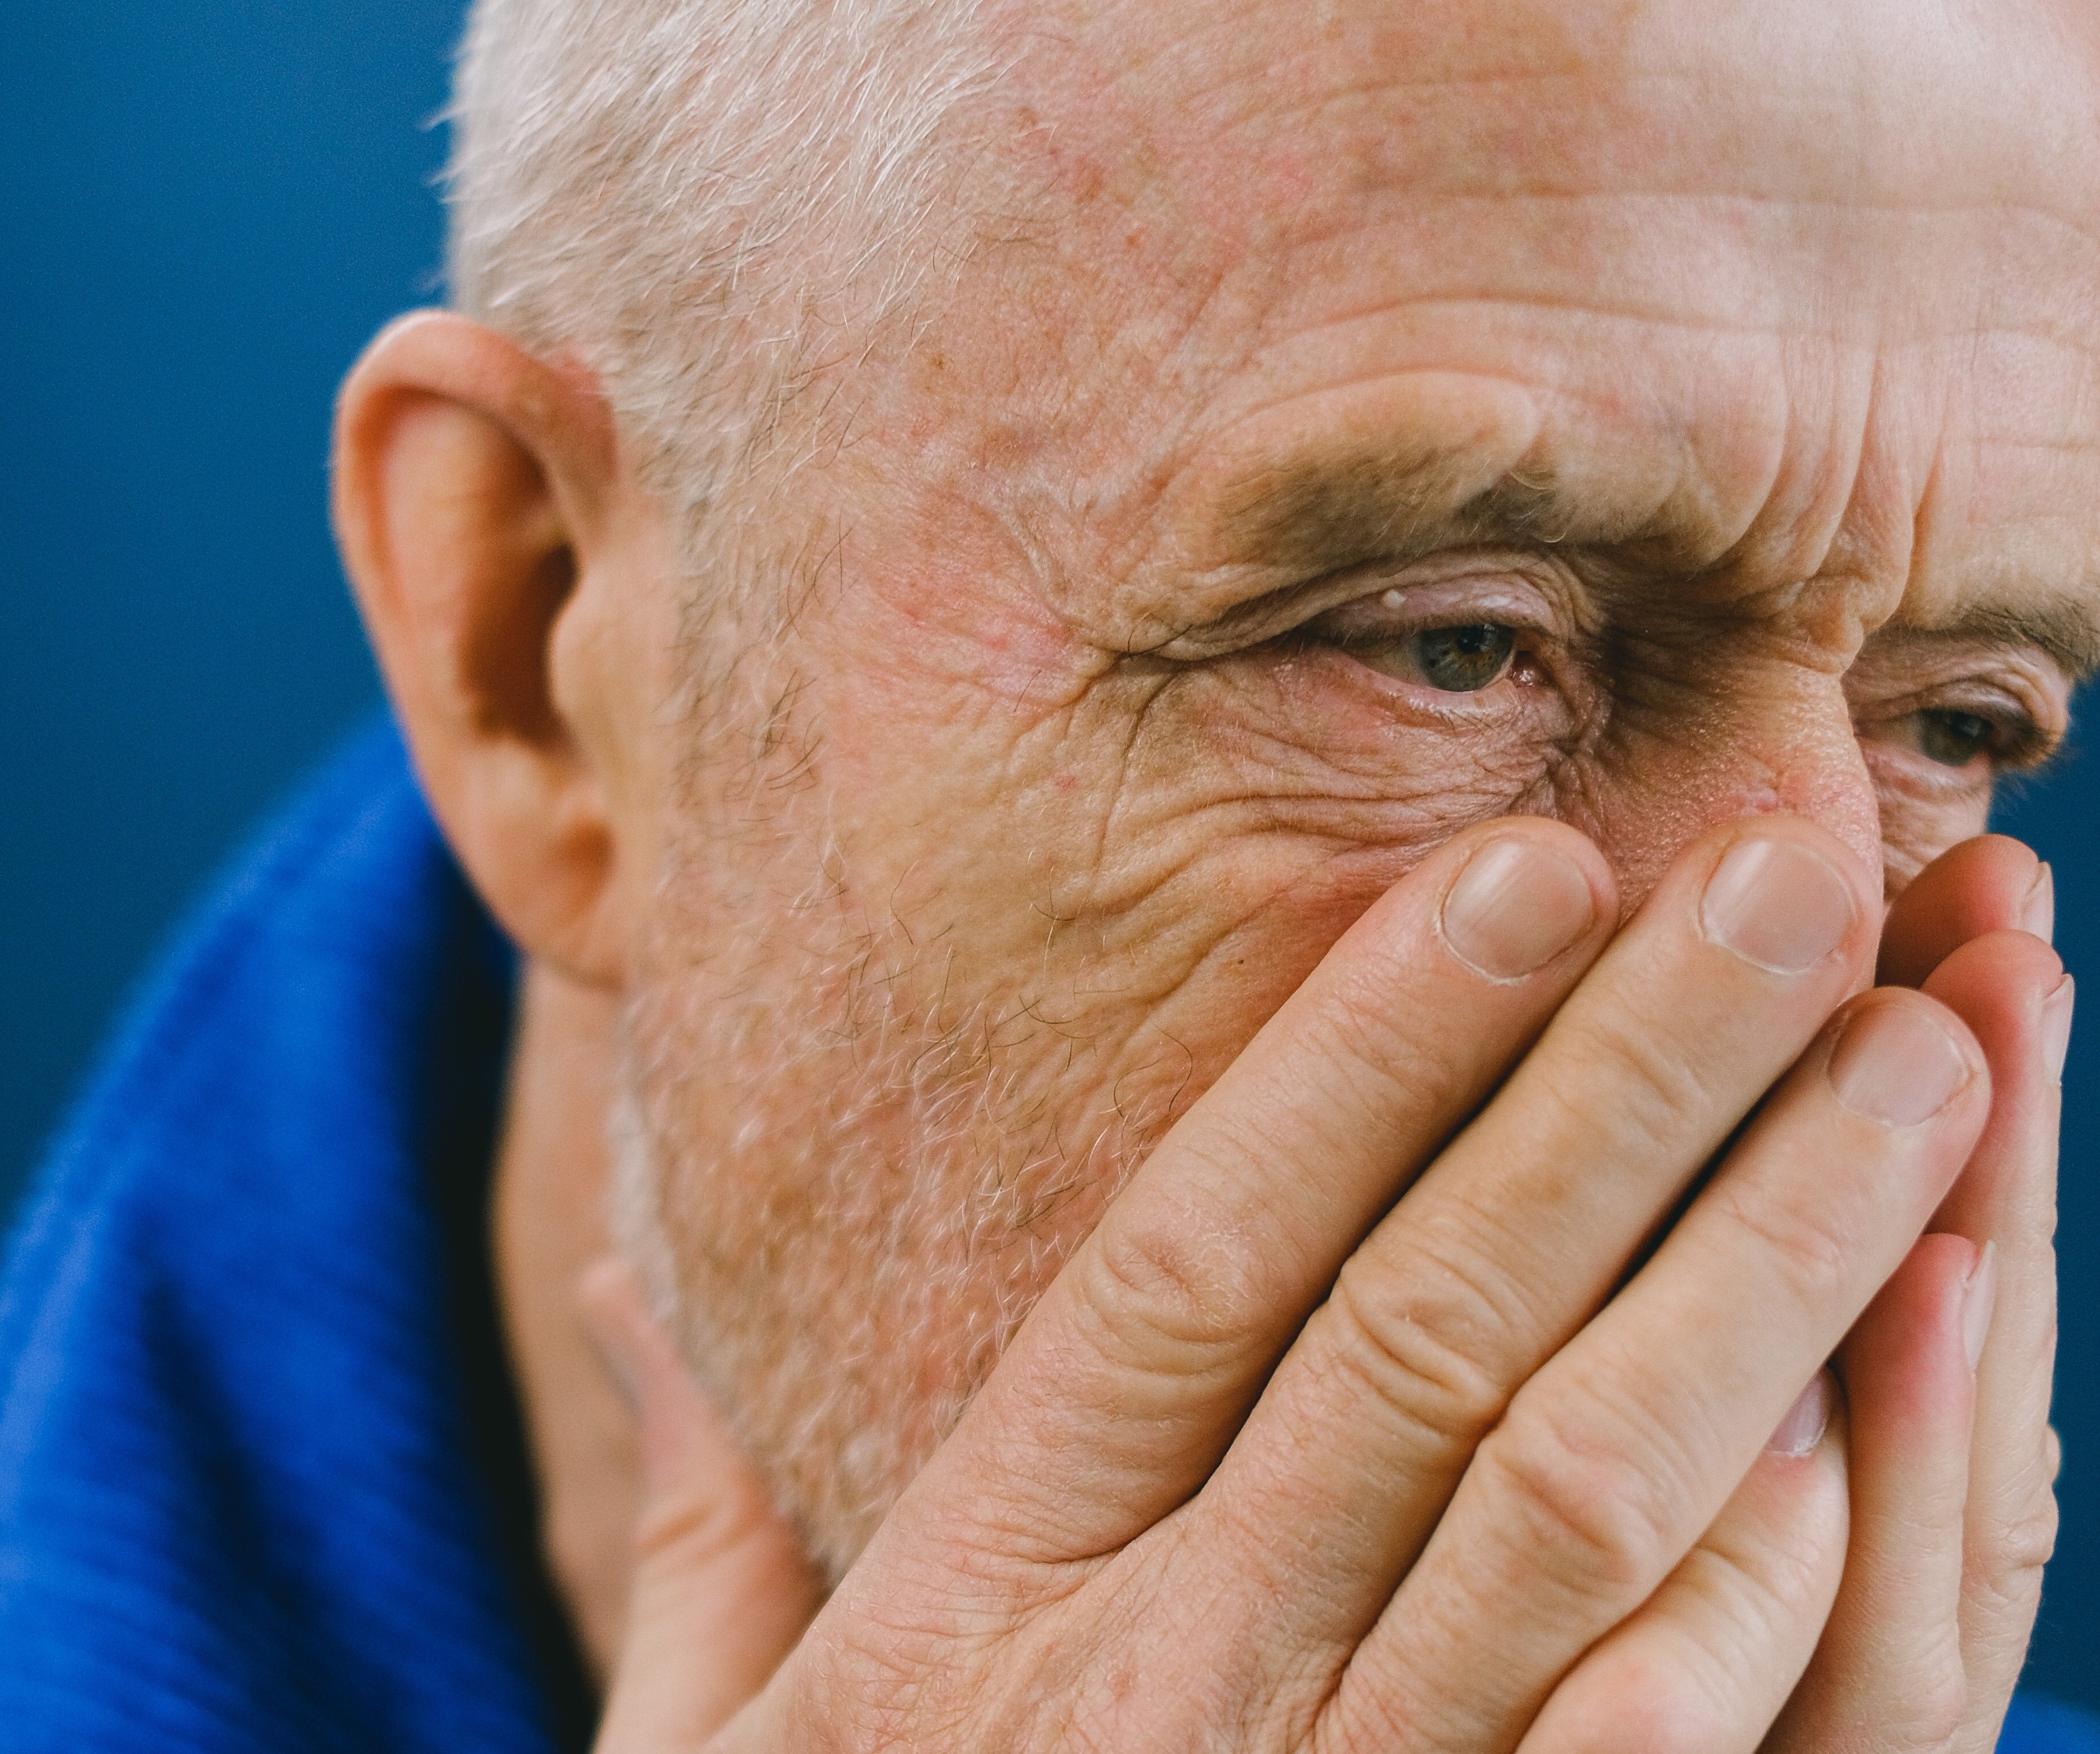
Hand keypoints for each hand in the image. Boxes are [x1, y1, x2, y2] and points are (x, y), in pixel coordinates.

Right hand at [584, 817, 2054, 1750]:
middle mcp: (1164, 1685)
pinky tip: (1920, 1381)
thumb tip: (615, 1274)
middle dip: (1626, 1085)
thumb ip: (704, 1511)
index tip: (1524, 870)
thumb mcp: (721, 1751)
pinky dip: (1797, 1557)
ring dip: (1763, 1267)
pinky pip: (1665, 1731)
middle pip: (1427, 1326)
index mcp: (980, 1597)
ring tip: (1916, 1061)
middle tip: (1795, 877)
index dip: (1367, 1050)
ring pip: (1579, 1495)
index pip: (1200, 1253)